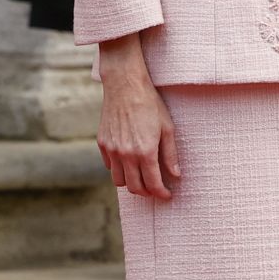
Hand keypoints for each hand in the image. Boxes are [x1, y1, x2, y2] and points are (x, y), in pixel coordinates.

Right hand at [97, 35, 180, 198]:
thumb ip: (170, 155)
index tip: (167, 194)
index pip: (153, 184)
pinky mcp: (102, 143)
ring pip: (119, 181)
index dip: (161, 193)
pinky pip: (109, 166)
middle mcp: (126, 155)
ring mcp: (112, 150)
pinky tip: (128, 161)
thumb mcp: (167, 128)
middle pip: (134, 188)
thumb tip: (175, 175)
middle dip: (147, 192)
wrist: (125, 85)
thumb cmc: (150, 104)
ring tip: (141, 177)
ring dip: (131, 183)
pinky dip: (119, 169)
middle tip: (155, 188)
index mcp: (145, 152)